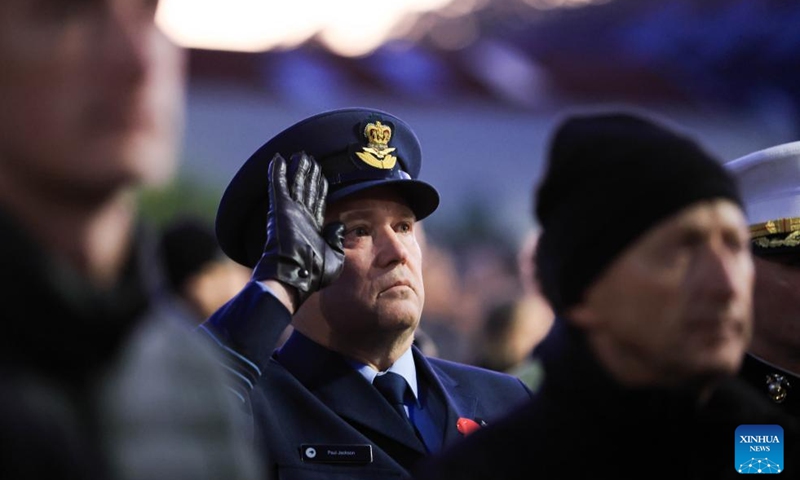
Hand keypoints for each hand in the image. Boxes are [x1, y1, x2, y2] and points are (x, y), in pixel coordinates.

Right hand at [252, 152, 344, 306]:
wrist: (294, 276)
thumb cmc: (314, 273)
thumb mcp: (335, 257)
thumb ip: (336, 239)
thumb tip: (339, 225)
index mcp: (313, 228)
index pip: (318, 202)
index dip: (320, 187)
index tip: (322, 174)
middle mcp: (301, 217)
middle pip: (307, 190)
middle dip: (309, 174)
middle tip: (310, 159)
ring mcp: (290, 212)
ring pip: (296, 184)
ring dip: (298, 169)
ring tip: (301, 155)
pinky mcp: (280, 209)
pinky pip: (278, 186)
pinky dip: (277, 172)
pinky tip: (278, 160)